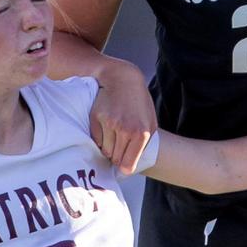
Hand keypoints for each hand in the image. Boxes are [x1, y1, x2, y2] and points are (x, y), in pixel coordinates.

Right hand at [92, 60, 157, 174]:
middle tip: (120, 146)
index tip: (124, 166)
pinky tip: (107, 127)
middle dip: (117, 156)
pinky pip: (96, 139)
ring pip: (104, 150)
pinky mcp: (96, 118)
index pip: (127, 165)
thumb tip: (128, 166)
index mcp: (141, 134)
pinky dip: (100, 138)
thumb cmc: (139, 103)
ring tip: (115, 134)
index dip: (125, 167)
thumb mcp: (151, 123)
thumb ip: (144, 145)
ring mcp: (109, 123)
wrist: (123, 79)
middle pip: (115, 159)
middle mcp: (125, 130)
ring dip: (108, 147)